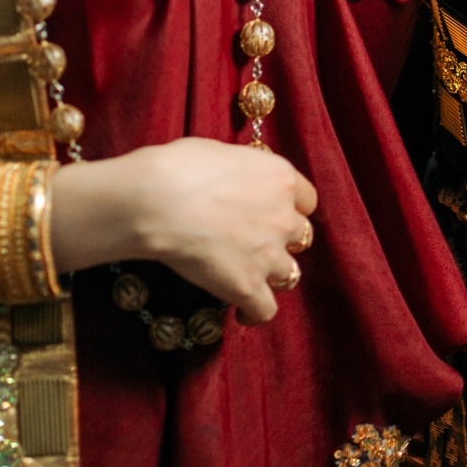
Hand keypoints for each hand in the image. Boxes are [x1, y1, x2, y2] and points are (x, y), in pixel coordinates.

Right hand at [48, 138, 316, 323]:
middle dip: (281, 239)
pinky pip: (266, 310)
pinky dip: (254, 312)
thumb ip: (243, 173)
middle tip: (254, 241)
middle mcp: (283, 216)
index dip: (289, 207)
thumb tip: (236, 181)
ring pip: (289, 274)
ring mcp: (269, 254)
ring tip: (247, 274)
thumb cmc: (180, 167)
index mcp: (281, 178)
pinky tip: (241, 311)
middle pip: (301, 236)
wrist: (158, 200)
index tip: (271, 211)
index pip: (307, 199)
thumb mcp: (222, 153)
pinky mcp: (248, 286)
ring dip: (270, 274)